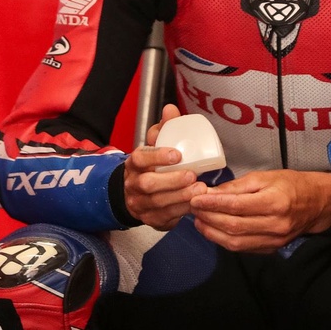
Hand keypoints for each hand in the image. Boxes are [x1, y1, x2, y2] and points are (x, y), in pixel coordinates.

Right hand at [124, 104, 208, 230]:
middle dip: (172, 181)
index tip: (177, 154)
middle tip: (192, 175)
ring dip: (181, 197)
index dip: (157, 156)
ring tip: (200, 190)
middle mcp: (133, 185)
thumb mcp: (152, 147)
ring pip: (158, 203)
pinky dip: (181, 212)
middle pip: (148, 184)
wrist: (131, 194)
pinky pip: (165, 218)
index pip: (140, 158)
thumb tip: (171, 110)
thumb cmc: (148, 168)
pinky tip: (195, 205)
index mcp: (134, 164)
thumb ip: (163, 129)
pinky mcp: (151, 220)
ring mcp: (140, 204)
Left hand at [189, 170, 330, 252]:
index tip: (194, 199)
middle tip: (193, 209)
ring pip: (236, 242)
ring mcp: (274, 240)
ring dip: (212, 233)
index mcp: (274, 202)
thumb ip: (236, 187)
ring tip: (199, 221)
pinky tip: (213, 231)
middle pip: (233, 226)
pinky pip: (243, 248)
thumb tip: (210, 193)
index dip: (212, 204)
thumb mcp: (264, 177)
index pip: (236, 206)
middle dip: (208, 218)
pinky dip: (225, 240)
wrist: (318, 204)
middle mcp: (275, 225)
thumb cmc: (290, 184)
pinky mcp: (272, 249)